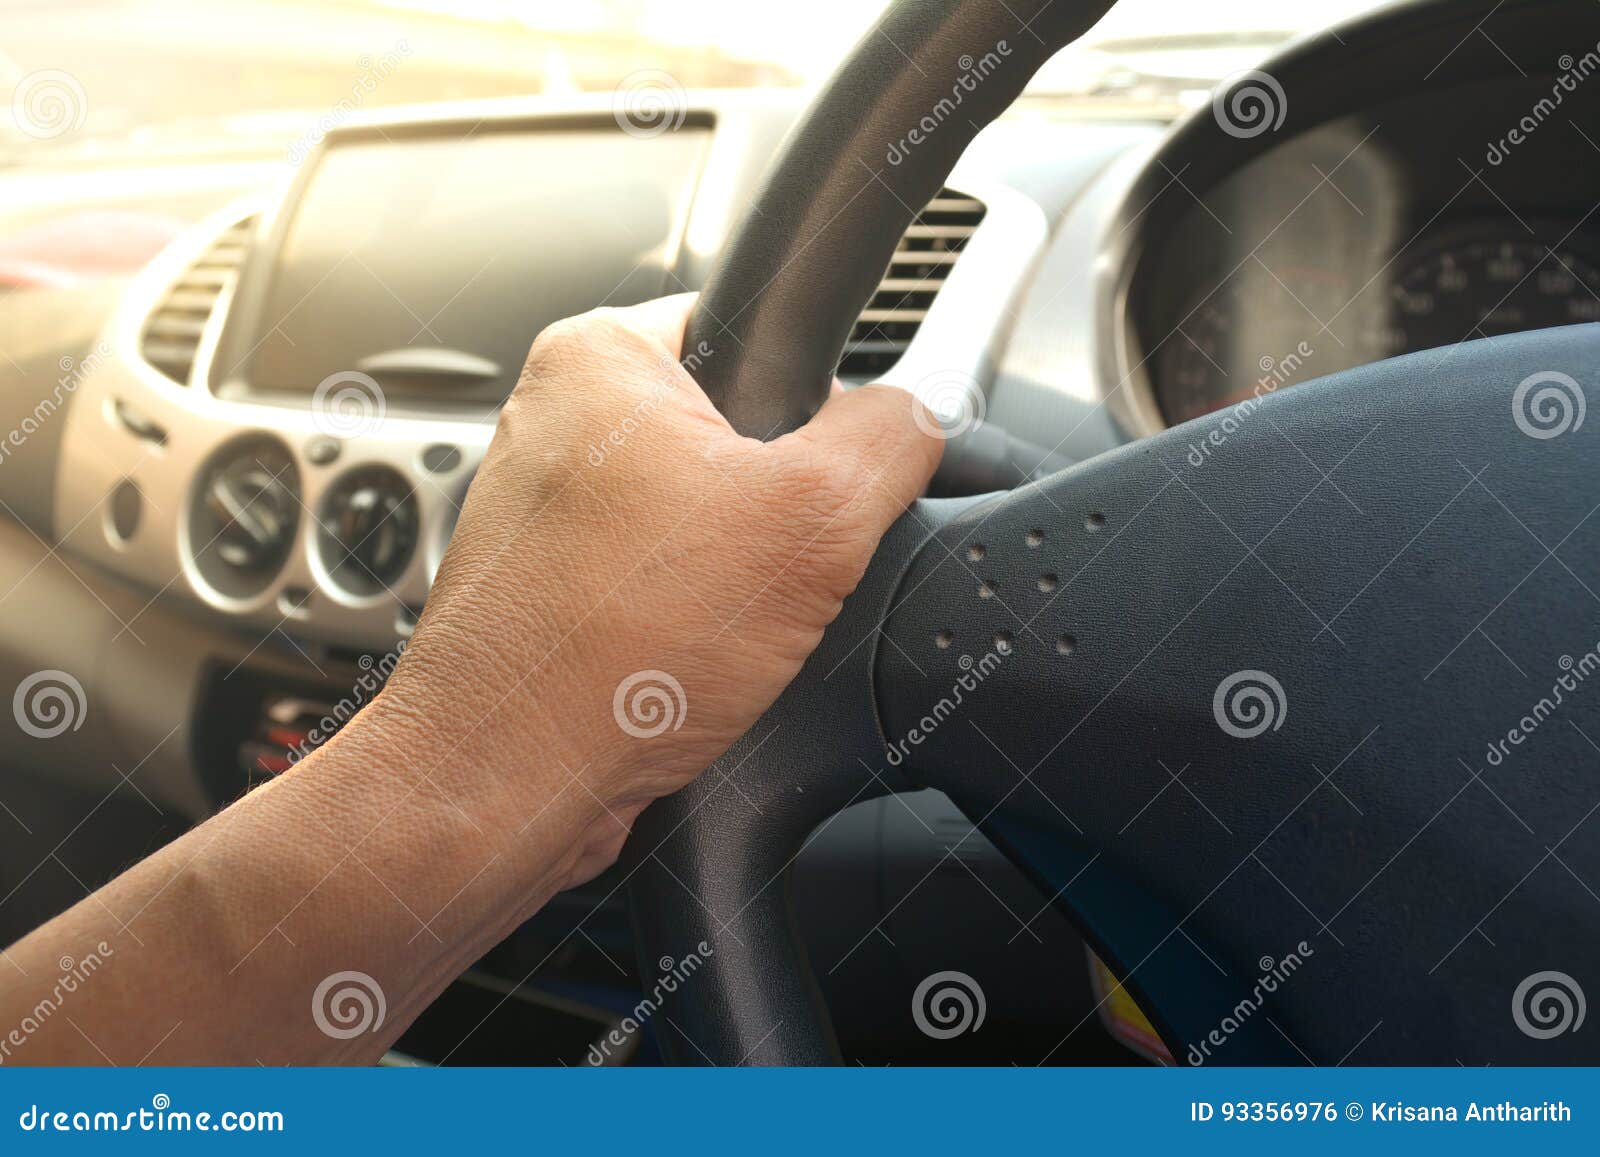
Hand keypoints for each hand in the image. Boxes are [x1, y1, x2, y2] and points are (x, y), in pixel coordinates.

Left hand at [375, 294, 942, 883]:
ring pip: (703, 522)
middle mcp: (557, 419)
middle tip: (770, 566)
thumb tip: (916, 419)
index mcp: (600, 356)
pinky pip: (661, 583)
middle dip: (776, 509)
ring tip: (716, 623)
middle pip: (736, 436)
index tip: (821, 471)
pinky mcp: (551, 587)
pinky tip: (684, 660)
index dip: (816, 406)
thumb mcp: (810, 520)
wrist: (507, 783)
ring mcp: (548, 509)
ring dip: (736, 575)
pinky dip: (689, 620)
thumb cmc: (609, 652)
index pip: (756, 329)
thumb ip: (888, 440)